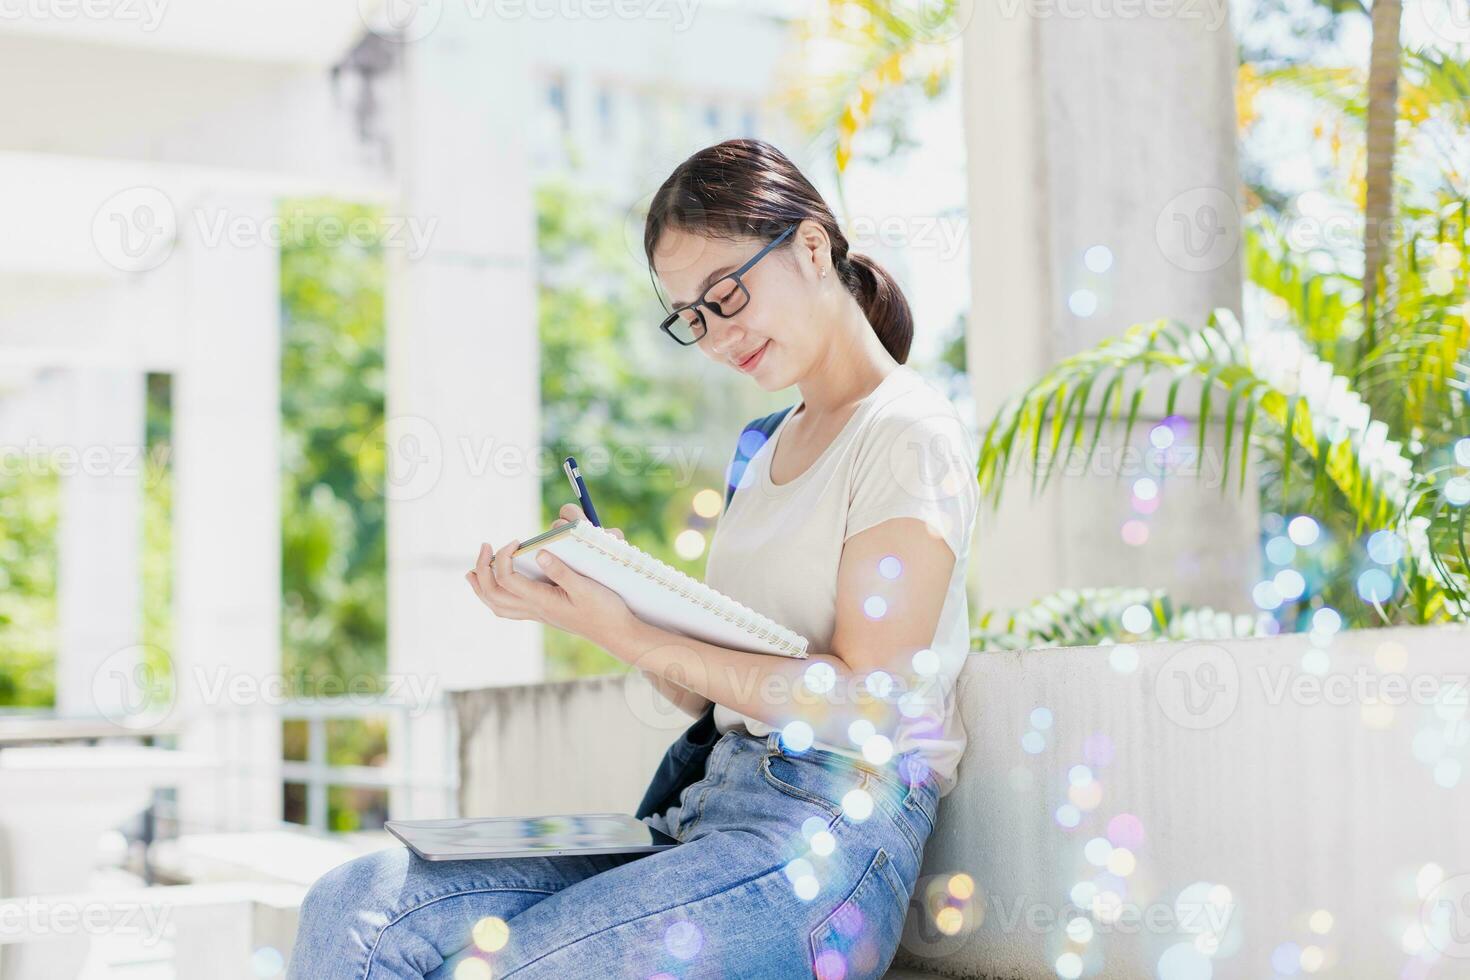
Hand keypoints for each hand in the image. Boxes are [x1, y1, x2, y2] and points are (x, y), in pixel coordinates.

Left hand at [464, 504, 633, 645]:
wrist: (616, 632)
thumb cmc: (605, 609)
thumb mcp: (586, 588)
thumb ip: (562, 571)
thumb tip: (537, 554)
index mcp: (542, 601)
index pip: (506, 579)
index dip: (503, 557)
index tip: (516, 541)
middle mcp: (535, 610)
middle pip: (493, 593)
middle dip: (482, 569)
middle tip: (486, 546)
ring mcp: (538, 614)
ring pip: (497, 605)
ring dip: (481, 587)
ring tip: (474, 570)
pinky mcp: (544, 614)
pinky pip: (509, 609)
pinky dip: (495, 597)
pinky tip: (499, 586)